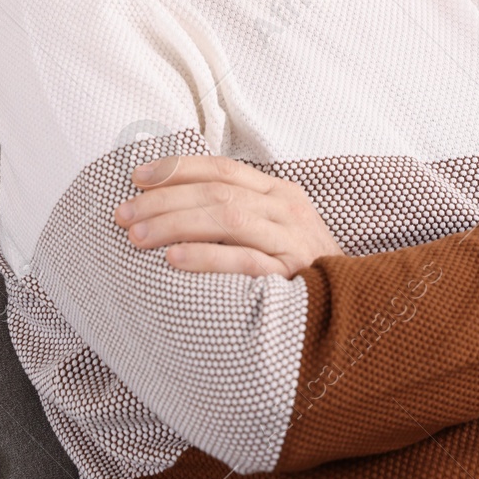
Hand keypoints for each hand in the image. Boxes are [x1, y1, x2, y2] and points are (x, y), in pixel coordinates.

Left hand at [113, 155, 344, 277]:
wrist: (354, 310)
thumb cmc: (301, 272)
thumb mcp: (273, 232)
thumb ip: (236, 216)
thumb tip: (174, 207)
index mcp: (279, 192)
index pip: (222, 169)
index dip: (178, 169)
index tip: (136, 177)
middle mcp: (286, 208)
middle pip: (216, 192)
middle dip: (164, 200)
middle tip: (124, 214)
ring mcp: (291, 240)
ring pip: (226, 217)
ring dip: (175, 223)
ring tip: (137, 235)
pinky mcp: (292, 275)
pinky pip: (244, 261)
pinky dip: (207, 257)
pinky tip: (173, 260)